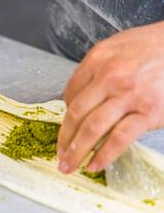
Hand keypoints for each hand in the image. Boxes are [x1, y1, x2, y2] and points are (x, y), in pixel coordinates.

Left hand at [57, 22, 163, 173]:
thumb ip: (96, 69)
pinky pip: (119, 139)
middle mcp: (109, 77)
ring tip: (69, 166)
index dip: (65, 114)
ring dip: (76, 151)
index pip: (70, 93)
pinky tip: (94, 165)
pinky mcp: (148, 113)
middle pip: (76, 114)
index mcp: (98, 59)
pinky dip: (104, 155)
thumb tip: (79, 96)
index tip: (66, 127)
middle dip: (64, 138)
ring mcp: (128, 96)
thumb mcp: (118, 46)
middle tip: (59, 155)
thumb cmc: (153, 47)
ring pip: (92, 129)